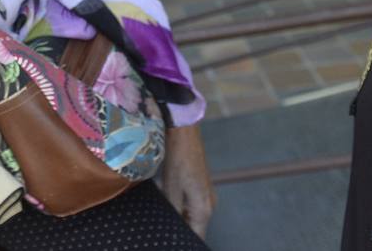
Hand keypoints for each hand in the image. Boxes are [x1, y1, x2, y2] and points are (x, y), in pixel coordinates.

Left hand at [161, 124, 214, 238]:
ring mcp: (207, 194)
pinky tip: (167, 196)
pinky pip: (192, 203)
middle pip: (195, 226)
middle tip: (161, 221)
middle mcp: (210, 204)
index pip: (196, 236)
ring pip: (192, 215)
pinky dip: (181, 204)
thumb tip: (169, 227)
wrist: (184, 133)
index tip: (167, 236)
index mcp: (204, 209)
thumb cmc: (177, 159)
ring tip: (163, 206)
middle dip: (178, 226)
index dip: (181, 238)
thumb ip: (172, 212)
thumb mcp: (170, 189)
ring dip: (178, 214)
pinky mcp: (202, 186)